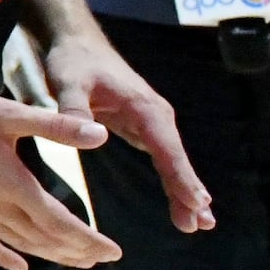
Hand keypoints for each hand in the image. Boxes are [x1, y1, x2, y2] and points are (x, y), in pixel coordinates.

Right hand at [0, 85, 118, 269]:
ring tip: (74, 262)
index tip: (112, 251)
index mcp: (13, 183)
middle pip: (42, 239)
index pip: (59, 222)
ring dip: (48, 255)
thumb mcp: (10, 113)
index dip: (87, 240)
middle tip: (101, 259)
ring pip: (17, 243)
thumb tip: (101, 135)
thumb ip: (57, 127)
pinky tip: (19, 267)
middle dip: (75, 252)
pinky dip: (2, 256)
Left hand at [44, 31, 212, 234]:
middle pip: (177, 159)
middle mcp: (156, 116)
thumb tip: (93, 135)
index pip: (167, 148)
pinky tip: (183, 201)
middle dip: (190, 191)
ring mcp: (152, 122)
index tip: (197, 201)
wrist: (77, 45)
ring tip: (198, 223)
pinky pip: (164, 158)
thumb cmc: (74, 62)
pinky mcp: (143, 128)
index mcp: (144, 107)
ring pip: (173, 161)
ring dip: (186, 191)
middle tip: (202, 224)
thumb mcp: (68, 82)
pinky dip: (174, 180)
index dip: (181, 177)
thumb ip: (75, 108)